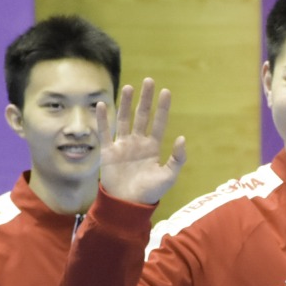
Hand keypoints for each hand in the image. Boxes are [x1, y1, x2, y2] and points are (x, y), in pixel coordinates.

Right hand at [96, 78, 187, 205]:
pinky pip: (105, 132)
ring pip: (124, 119)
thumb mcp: (168, 176)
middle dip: (145, 99)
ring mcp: (122, 146)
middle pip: (142, 116)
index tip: (166, 91)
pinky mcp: (108, 152)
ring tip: (129, 87)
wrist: (128, 205)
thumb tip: (182, 138)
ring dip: (126, 104)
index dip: (162, 108)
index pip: (159, 123)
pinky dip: (103, 119)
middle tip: (149, 81)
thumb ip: (177, 158)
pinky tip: (102, 104)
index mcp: (153, 147)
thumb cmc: (150, 193)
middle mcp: (138, 143)